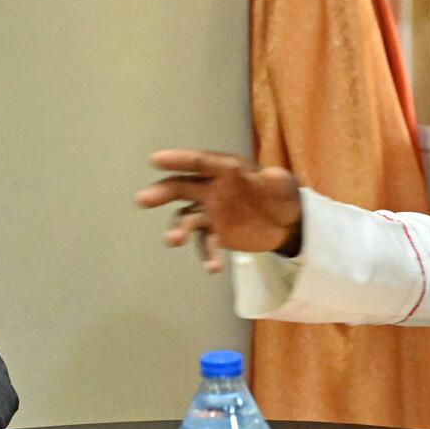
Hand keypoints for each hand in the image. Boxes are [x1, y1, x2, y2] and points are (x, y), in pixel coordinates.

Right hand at [136, 149, 302, 273]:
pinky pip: (206, 243)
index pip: (200, 163)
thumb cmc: (281, 194)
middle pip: (181, 187)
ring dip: (177, 229)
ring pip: (186, 218)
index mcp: (226, 169)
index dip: (179, 160)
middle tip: (142, 200)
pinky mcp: (215, 233)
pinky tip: (214, 268)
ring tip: (173, 240)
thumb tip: (266, 176)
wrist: (287, 222)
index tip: (155, 161)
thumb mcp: (283, 183)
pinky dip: (208, 255)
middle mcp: (211, 188)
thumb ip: (273, 179)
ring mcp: (210, 212)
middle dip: (161, 192)